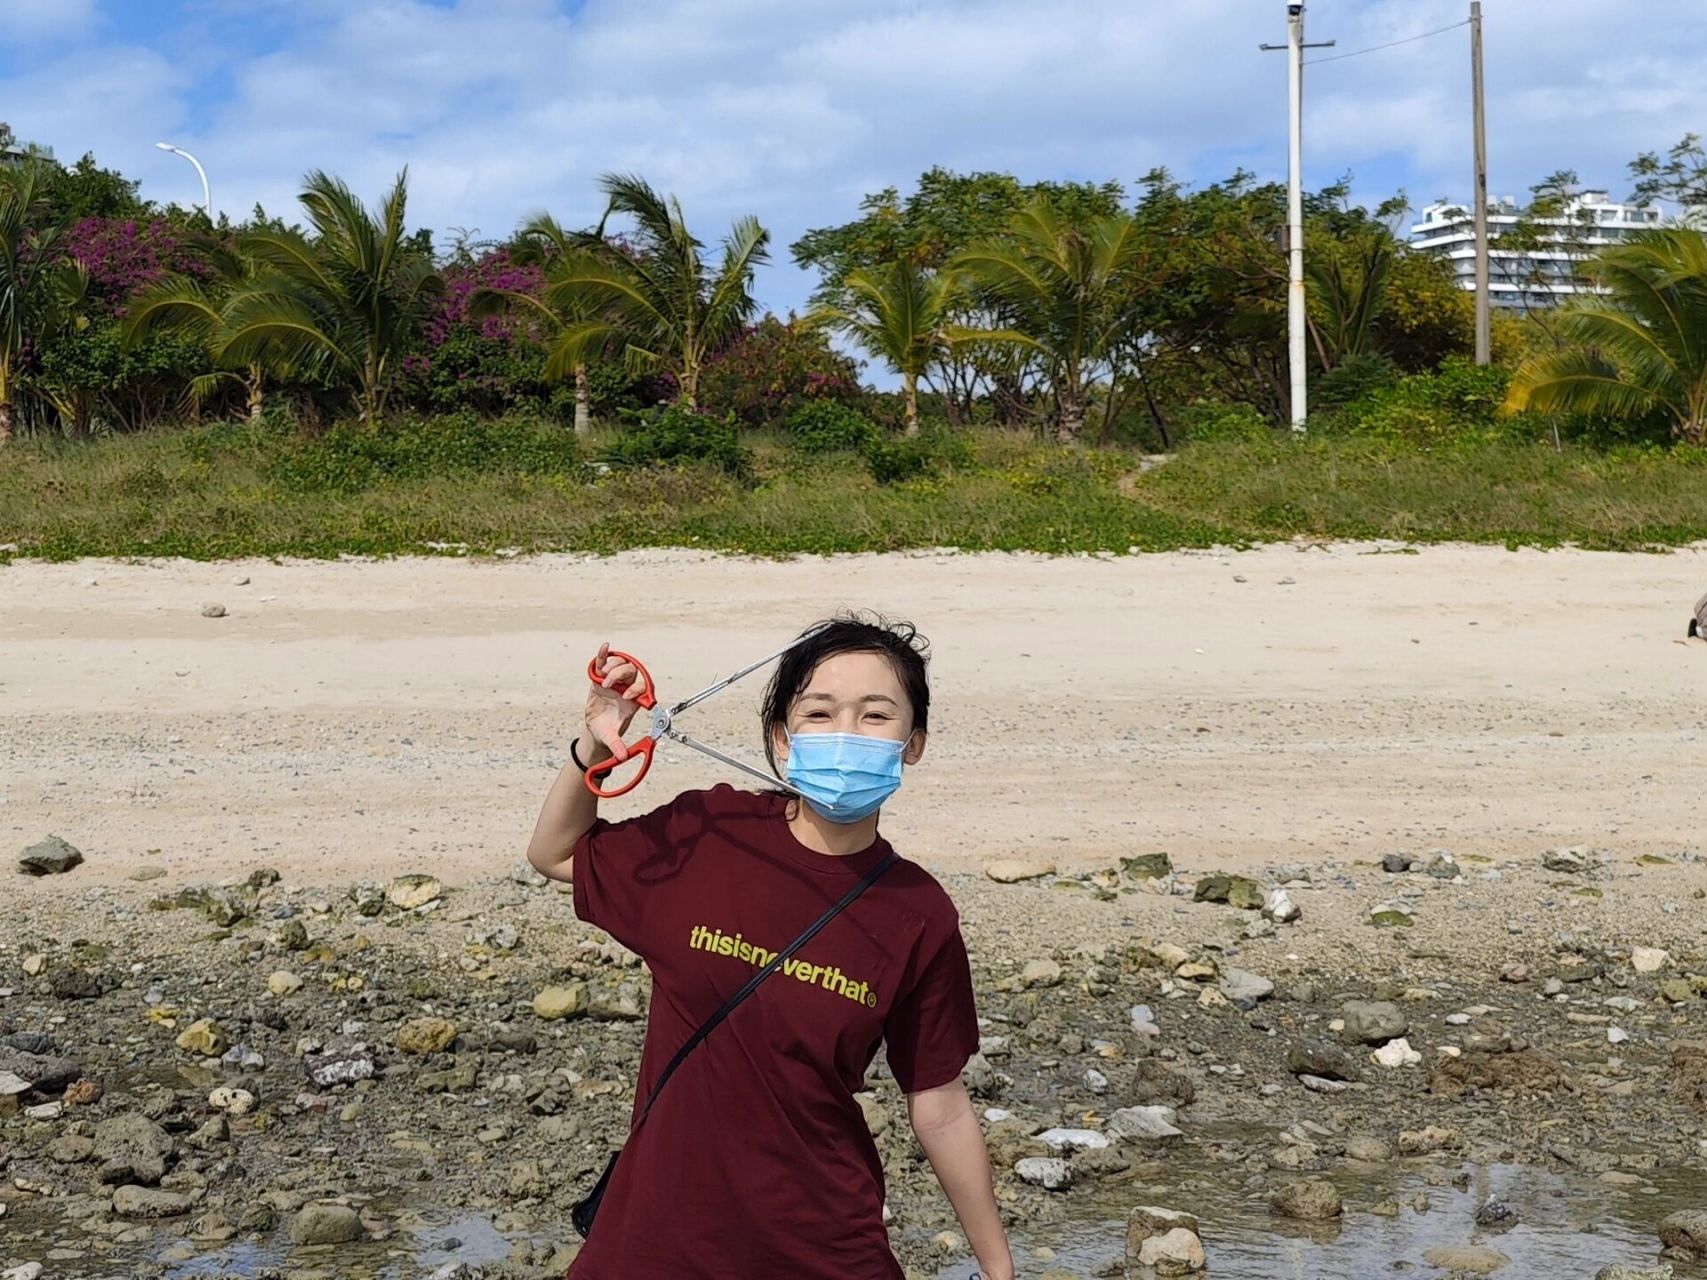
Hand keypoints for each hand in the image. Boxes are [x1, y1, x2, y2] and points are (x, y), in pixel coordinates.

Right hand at [584, 642, 648, 761]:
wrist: (595, 727)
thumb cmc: (606, 731)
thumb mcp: (610, 738)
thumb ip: (616, 745)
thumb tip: (622, 756)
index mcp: (633, 701)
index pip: (642, 688)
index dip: (636, 689)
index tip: (626, 696)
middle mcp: (626, 687)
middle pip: (632, 672)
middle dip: (621, 675)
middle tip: (609, 684)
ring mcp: (614, 681)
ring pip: (621, 664)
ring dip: (613, 666)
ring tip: (603, 677)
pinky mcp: (600, 677)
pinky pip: (604, 662)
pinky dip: (604, 654)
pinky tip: (604, 647)